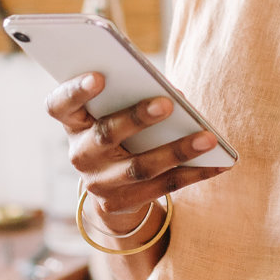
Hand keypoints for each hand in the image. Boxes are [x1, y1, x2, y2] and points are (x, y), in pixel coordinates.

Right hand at [45, 73, 225, 227]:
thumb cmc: (120, 129)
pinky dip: (194, 174)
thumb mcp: (114, 111)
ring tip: (208, 138)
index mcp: (73, 122)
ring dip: (177, 151)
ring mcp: (98, 183)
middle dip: (137, 118)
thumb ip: (133, 96)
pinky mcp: (120, 203)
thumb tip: (175, 95)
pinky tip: (220, 164)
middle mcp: (80, 153)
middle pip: (106, 134)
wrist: (109, 185)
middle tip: (167, 103)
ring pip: (140, 167)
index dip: (76, 91)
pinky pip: (162, 188)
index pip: (60, 104)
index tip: (99, 76)